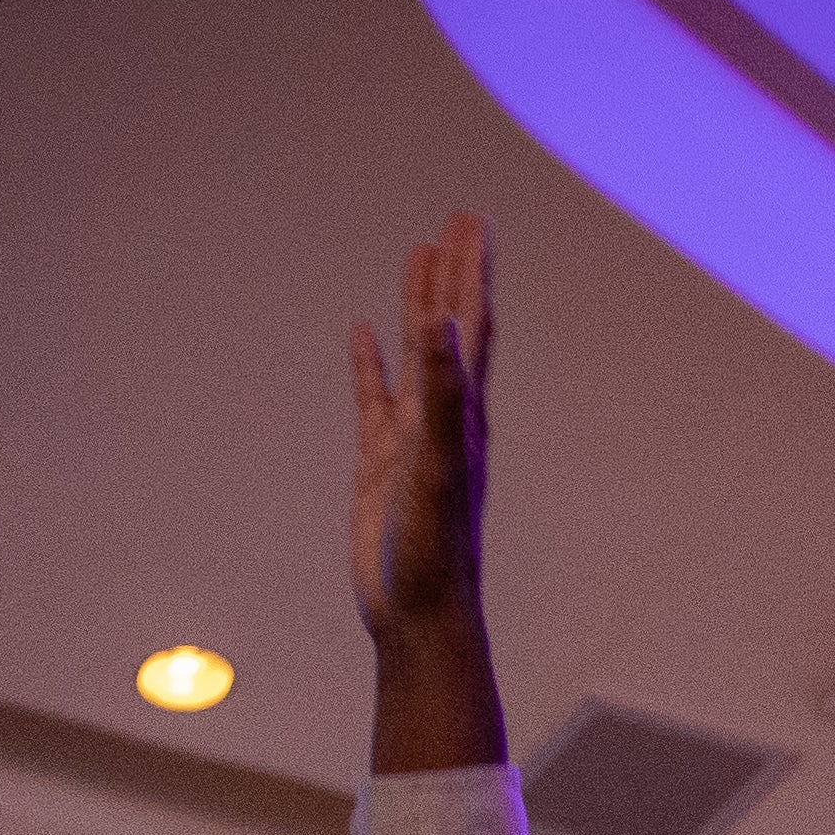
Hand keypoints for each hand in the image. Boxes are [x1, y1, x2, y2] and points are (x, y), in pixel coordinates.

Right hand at [349, 214, 508, 771]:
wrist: (420, 616)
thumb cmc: (436, 550)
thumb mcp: (437, 466)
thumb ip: (440, 395)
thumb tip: (442, 326)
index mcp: (463, 411)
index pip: (471, 325)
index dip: (470, 271)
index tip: (472, 221)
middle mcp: (443, 417)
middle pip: (450, 327)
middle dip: (452, 272)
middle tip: (457, 218)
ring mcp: (410, 438)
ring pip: (413, 355)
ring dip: (416, 306)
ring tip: (417, 255)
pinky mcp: (380, 464)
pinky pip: (374, 398)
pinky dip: (369, 363)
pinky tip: (362, 334)